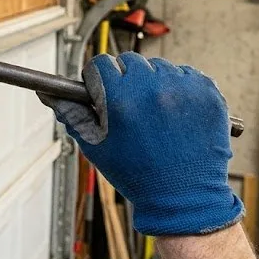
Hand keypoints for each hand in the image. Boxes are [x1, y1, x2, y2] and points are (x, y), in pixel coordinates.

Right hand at [40, 52, 241, 235]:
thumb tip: (50, 94)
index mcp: (120, 99)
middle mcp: (153, 88)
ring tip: (155, 112)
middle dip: (125, 79)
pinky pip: (187, 74)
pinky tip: (176, 111)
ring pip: (159, 66)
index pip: (101, 64)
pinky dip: (180, 87)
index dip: (97, 79)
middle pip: (129, 61)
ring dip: (153, 82)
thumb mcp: (96, 147)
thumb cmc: (138, 175)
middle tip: (129, 105)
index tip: (101, 90)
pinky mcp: (207, 93)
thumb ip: (72, 115)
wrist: (184, 197)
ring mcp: (184, 89)